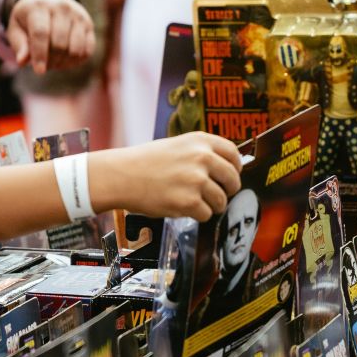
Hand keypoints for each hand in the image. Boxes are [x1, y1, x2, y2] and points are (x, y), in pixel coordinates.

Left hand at [7, 0, 94, 74]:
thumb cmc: (28, 19)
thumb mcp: (16, 28)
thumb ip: (19, 45)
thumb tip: (22, 61)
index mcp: (39, 6)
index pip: (41, 33)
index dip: (40, 55)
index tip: (39, 71)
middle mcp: (61, 7)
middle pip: (59, 44)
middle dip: (50, 61)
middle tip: (43, 64)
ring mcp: (78, 15)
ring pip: (75, 49)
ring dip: (63, 62)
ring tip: (53, 61)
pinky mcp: (88, 24)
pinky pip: (87, 51)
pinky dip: (75, 61)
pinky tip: (64, 59)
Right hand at [89, 133, 243, 221]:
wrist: (120, 176)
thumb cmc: (144, 162)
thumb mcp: (176, 146)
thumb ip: (200, 154)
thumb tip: (225, 169)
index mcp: (200, 141)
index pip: (233, 154)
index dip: (235, 168)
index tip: (230, 175)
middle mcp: (202, 158)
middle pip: (232, 180)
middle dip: (227, 191)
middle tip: (215, 195)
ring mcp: (196, 180)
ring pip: (221, 201)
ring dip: (210, 206)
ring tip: (191, 201)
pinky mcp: (189, 202)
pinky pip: (206, 214)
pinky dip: (196, 215)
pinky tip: (180, 207)